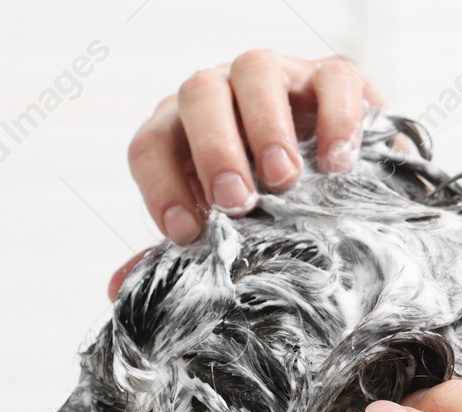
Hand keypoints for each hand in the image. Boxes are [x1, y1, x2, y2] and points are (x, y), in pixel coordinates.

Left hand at [112, 51, 383, 294]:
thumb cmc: (269, 205)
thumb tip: (121, 288)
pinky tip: (338, 165)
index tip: (186, 233)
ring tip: (285, 179)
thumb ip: (180, 254)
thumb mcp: (227, 229)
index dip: (160, 186)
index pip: (152, 144)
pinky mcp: (333, 78)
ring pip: (255, 71)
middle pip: (199, 96)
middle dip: (214, 150)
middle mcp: (223, 94)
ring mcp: (278, 77)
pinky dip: (335, 118)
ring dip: (266, 126)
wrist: (340, 179)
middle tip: (238, 201)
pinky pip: (331, 79)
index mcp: (184, 132)